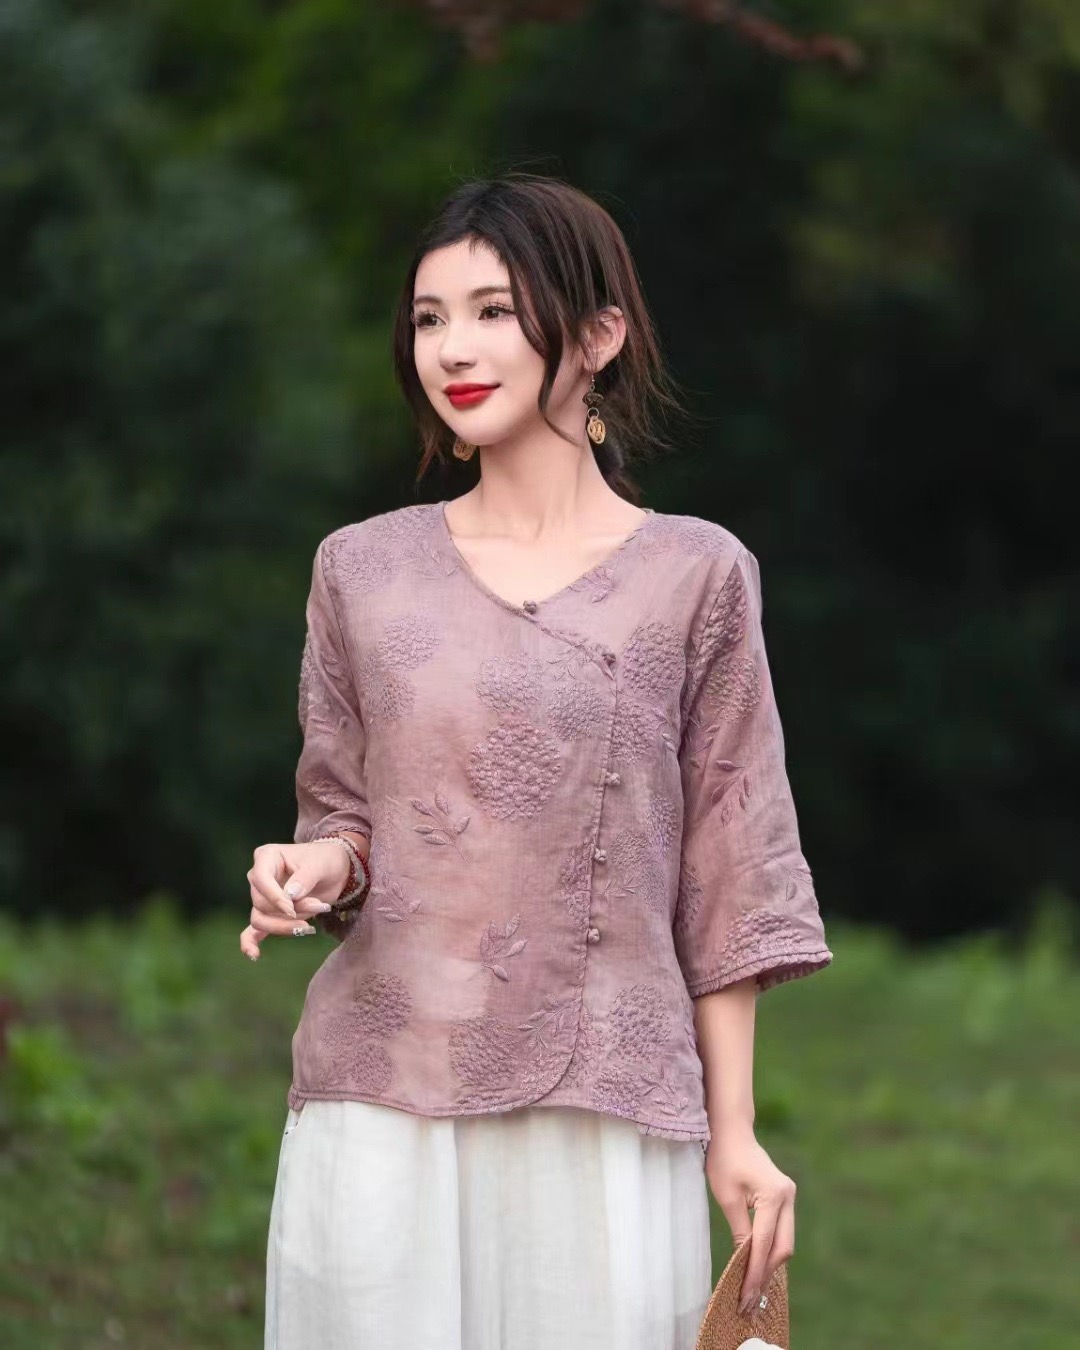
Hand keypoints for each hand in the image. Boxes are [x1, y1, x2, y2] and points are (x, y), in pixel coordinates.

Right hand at [239, 836, 368, 959]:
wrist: (335, 870)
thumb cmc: (326, 860)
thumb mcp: (320, 864)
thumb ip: (305, 878)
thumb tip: (290, 896)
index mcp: (267, 857)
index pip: (261, 880)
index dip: (275, 898)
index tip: (292, 910)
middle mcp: (259, 877)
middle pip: (262, 903)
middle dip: (290, 911)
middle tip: (319, 907)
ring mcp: (262, 896)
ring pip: (260, 919)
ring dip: (284, 926)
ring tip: (309, 927)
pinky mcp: (270, 913)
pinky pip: (253, 930)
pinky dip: (251, 942)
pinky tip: (254, 955)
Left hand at [704, 1122, 795, 1317]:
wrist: (732, 1130)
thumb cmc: (724, 1158)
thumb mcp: (727, 1197)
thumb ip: (740, 1231)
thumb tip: (745, 1263)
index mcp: (774, 1195)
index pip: (763, 1244)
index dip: (754, 1272)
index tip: (744, 1295)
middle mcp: (788, 1197)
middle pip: (782, 1247)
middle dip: (766, 1273)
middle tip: (749, 1299)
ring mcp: (789, 1196)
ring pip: (785, 1241)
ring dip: (770, 1263)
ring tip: (752, 1287)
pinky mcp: (785, 1197)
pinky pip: (782, 1230)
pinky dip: (771, 1249)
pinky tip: (758, 1264)